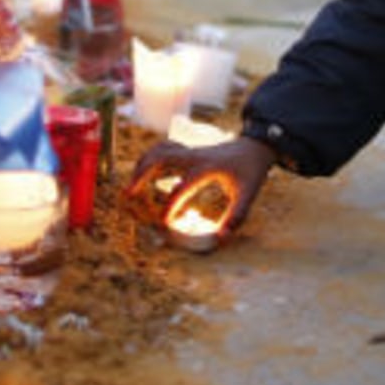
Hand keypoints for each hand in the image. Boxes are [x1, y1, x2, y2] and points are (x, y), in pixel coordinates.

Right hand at [125, 135, 277, 232]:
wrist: (256, 145)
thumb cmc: (251, 171)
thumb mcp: (248, 194)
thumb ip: (236, 217)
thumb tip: (221, 238)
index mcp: (207, 168)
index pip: (182, 188)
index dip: (170, 207)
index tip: (162, 224)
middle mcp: (194, 156)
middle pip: (161, 157)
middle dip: (142, 174)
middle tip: (129, 193)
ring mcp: (190, 151)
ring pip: (159, 150)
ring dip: (143, 164)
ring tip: (131, 185)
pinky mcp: (188, 150)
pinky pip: (164, 148)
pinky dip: (150, 158)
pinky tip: (145, 172)